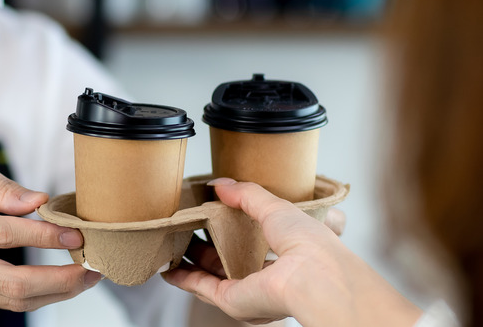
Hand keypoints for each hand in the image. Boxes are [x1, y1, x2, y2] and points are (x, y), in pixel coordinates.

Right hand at [0, 152, 100, 310]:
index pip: (1, 234)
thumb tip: (39, 203)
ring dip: (54, 293)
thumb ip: (1, 185)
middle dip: (58, 279)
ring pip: (10, 300)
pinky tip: (60, 282)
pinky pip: (4, 302)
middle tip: (90, 267)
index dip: (42, 234)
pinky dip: (37, 296)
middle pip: (9, 283)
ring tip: (85, 277)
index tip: (74, 232)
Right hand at [162, 178, 421, 326]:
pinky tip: (171, 269)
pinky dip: (184, 279)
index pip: (254, 243)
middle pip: (229, 262)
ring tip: (175, 245)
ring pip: (212, 276)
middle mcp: (266, 278)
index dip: (233, 229)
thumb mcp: (276, 206)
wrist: (314, 276)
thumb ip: (247, 195)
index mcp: (285, 255)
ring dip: (192, 263)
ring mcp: (249, 290)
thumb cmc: (311, 245)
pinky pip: (202, 288)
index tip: (213, 214)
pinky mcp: (232, 301)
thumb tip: (222, 184)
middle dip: (208, 247)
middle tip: (189, 229)